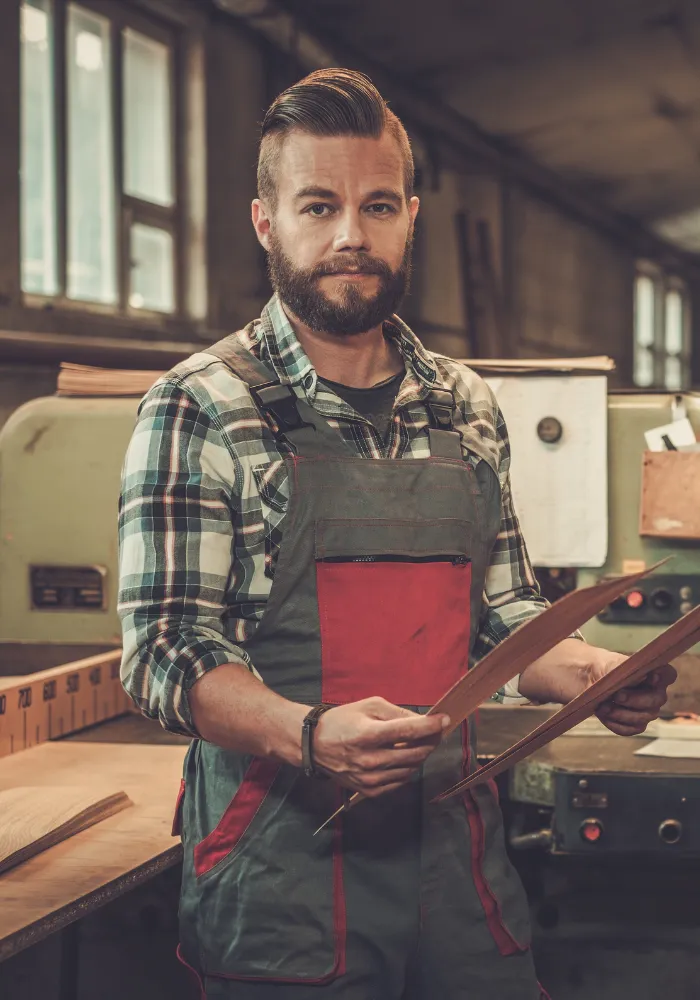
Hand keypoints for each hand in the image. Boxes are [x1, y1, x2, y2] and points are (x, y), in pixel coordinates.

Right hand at [313, 697, 449, 796]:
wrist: (314, 745)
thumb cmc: (342, 720)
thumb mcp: (369, 706)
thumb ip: (397, 713)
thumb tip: (423, 721)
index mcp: (369, 735)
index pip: (410, 731)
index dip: (431, 726)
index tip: (444, 719)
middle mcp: (371, 760)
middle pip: (415, 753)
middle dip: (430, 741)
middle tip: (435, 732)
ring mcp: (370, 778)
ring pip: (411, 768)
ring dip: (420, 755)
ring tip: (419, 743)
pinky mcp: (369, 790)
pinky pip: (400, 781)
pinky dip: (407, 768)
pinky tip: (403, 757)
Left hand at [518, 639, 676, 735]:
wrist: (577, 679)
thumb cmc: (594, 667)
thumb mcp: (607, 664)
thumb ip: (626, 669)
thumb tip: (644, 675)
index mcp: (648, 671)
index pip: (668, 675)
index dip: (662, 678)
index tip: (648, 679)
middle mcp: (650, 690)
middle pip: (657, 701)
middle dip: (635, 701)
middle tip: (615, 695)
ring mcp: (641, 707)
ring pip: (645, 718)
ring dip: (622, 714)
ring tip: (603, 706)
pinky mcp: (630, 721)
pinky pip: (632, 729)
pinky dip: (617, 725)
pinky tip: (603, 715)